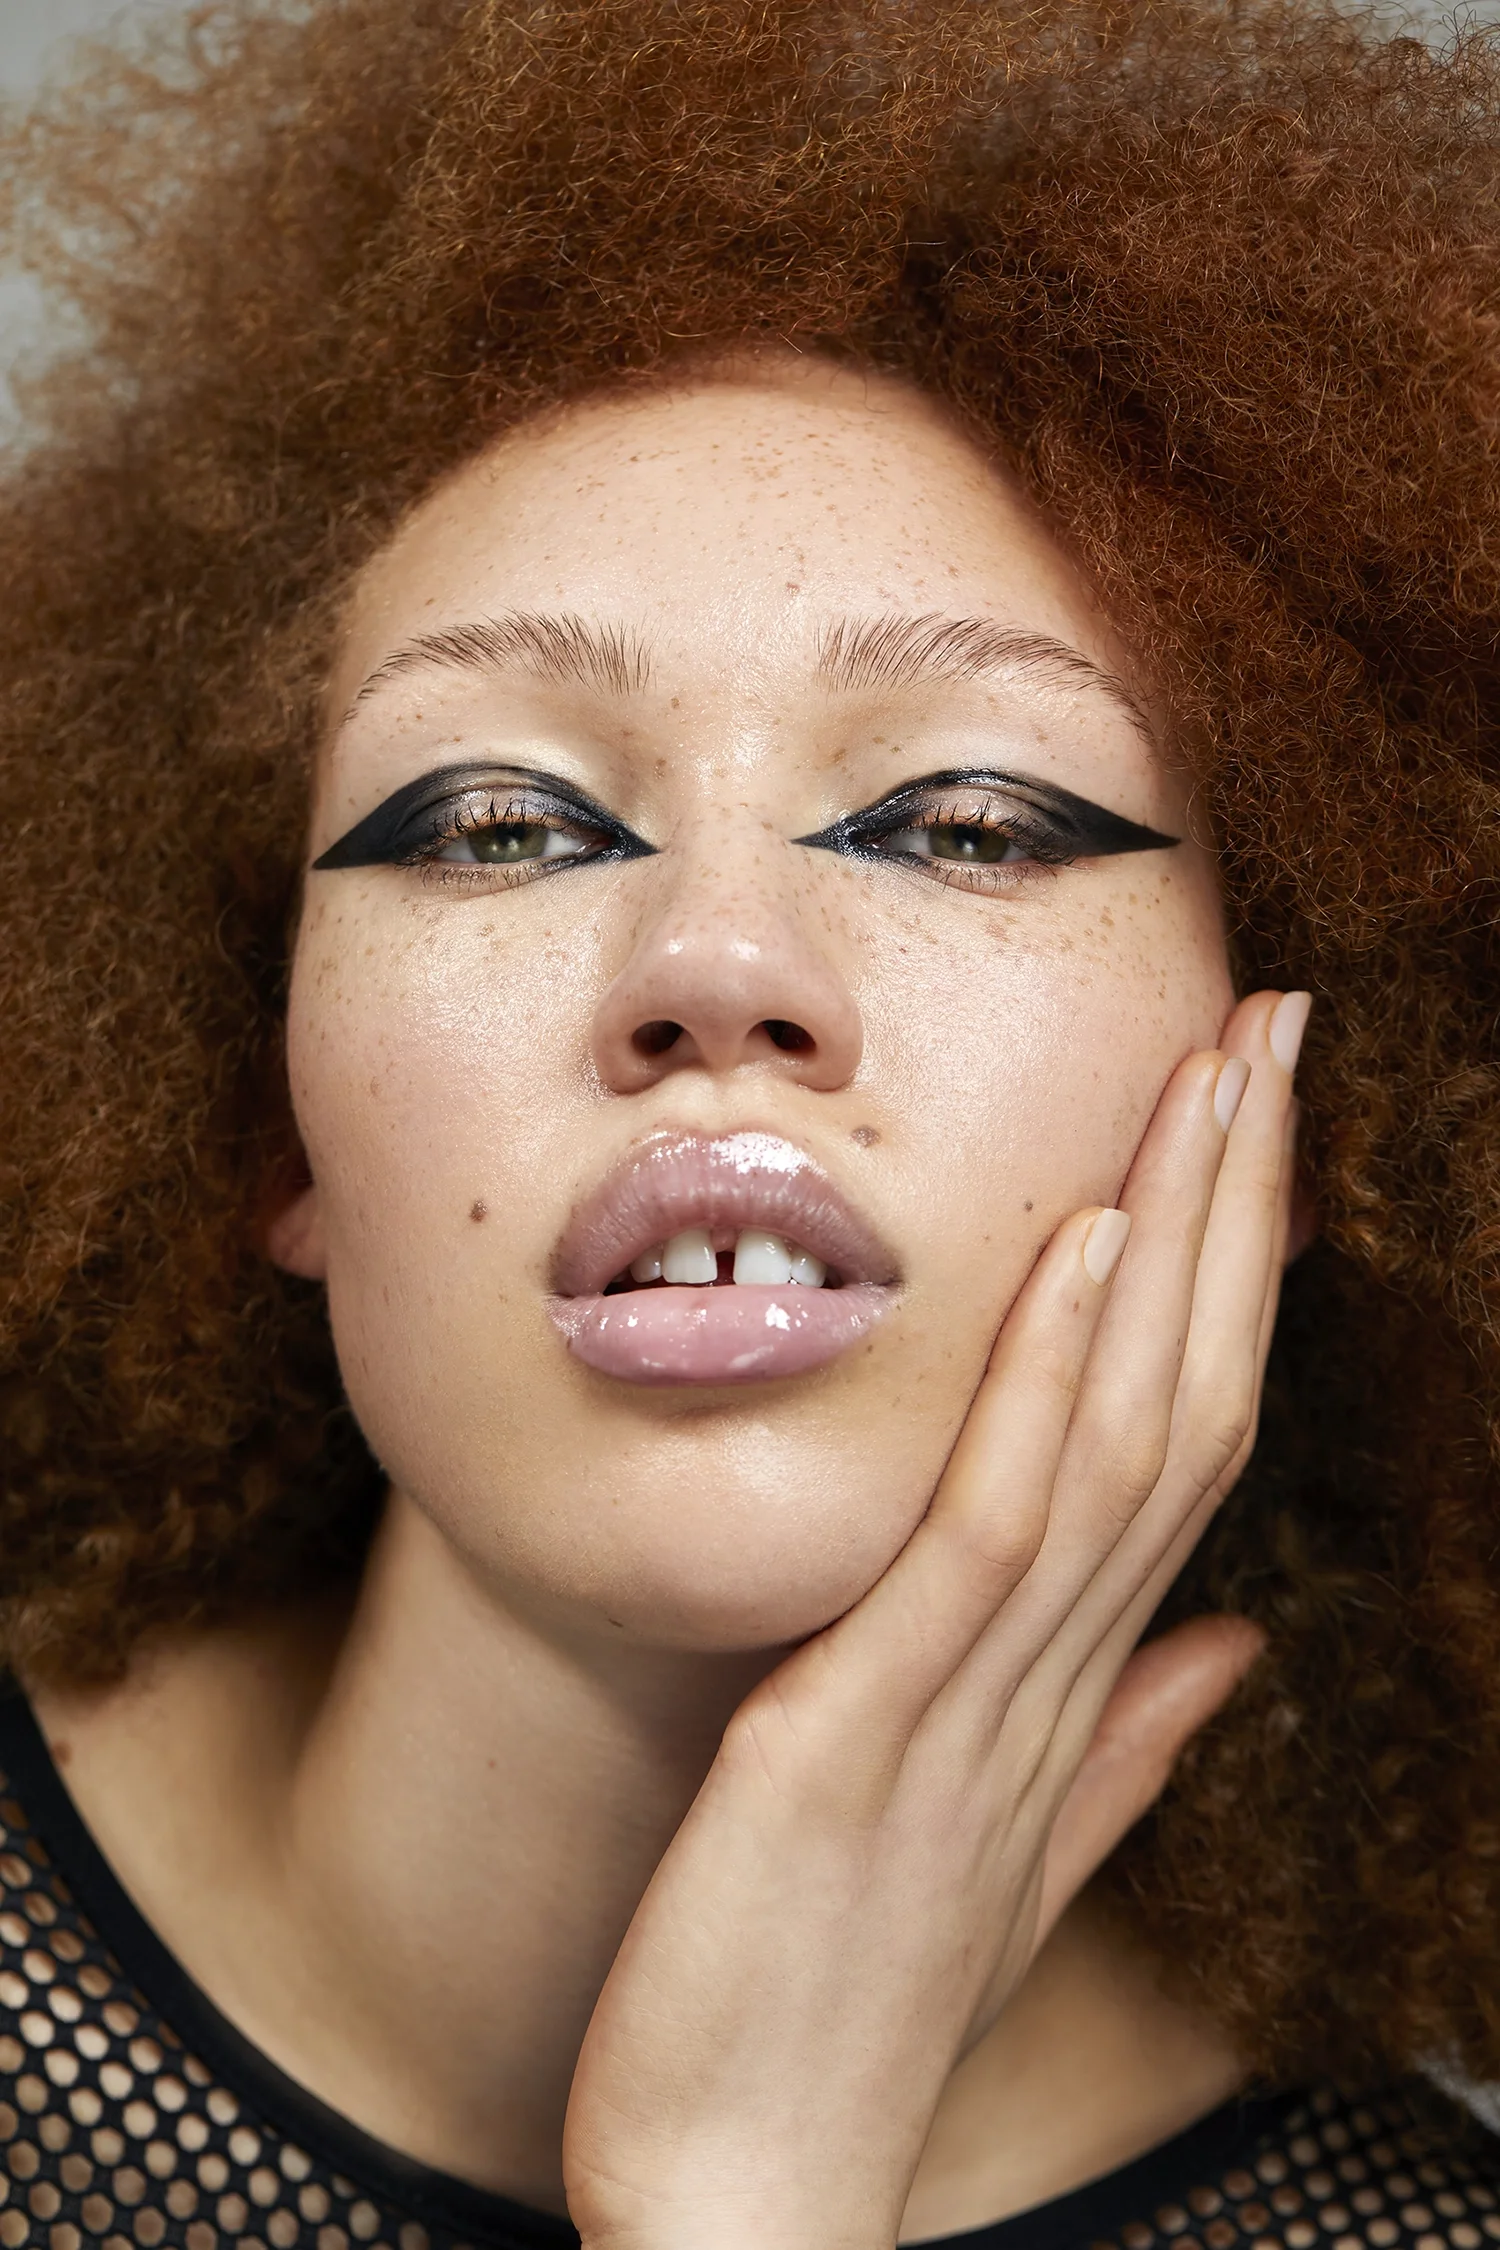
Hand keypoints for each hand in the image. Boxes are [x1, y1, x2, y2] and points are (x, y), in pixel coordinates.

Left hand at [562, 989, 1306, 2249]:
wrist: (756, 2186)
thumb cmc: (856, 2003)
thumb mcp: (1005, 1849)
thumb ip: (1125, 1741)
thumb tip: (1226, 1651)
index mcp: (1077, 1676)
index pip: (1185, 1432)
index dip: (1233, 1269)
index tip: (1252, 1120)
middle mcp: (1061, 1665)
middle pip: (1185, 1392)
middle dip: (1236, 1200)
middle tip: (1274, 1027)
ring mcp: (981, 1691)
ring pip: (1121, 1428)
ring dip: (1177, 1239)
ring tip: (1216, 1074)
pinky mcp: (876, 1722)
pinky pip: (994, 1528)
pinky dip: (1051, 1382)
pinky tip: (1085, 1249)